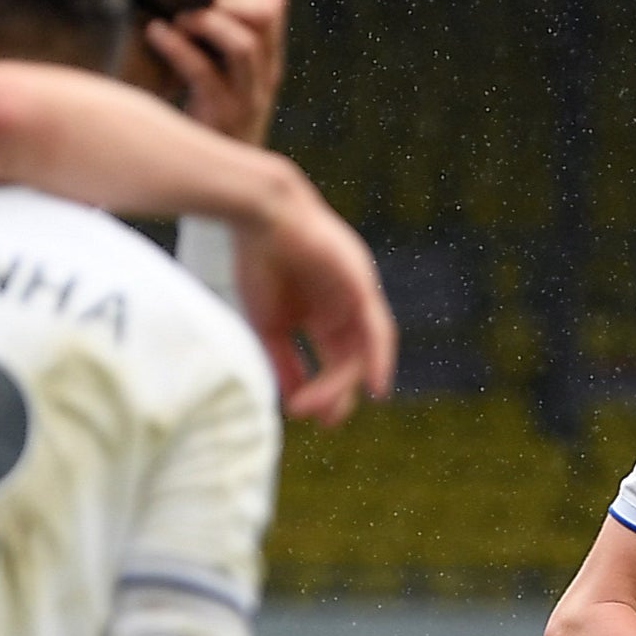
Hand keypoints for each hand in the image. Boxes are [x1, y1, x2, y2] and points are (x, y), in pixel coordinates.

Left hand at [147, 0, 288, 150]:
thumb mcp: (222, 78)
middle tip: (194, 0)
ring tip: (179, 20)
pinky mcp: (222, 114)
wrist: (219, 185)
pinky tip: (156, 34)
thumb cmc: (210, 122)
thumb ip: (215, 43)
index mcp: (266, 61)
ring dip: (206, 23)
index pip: (273, 5)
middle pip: (265, 17)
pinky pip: (203, 72)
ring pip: (242, 45)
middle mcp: (263, 76)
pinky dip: (176, 46)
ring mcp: (247, 97)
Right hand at [230, 172, 395, 426]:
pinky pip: (377, 330)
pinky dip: (378, 359)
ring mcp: (356, 296)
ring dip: (347, 382)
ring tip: (333, 412)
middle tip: (323, 421)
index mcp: (323, 313)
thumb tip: (292, 399)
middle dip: (336, 393)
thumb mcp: (269, 323)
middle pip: (348, 359)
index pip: (332, 359)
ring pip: (360, 350)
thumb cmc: (257, 261)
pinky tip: (374, 386)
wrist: (258, 215)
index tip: (308, 415)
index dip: (323, 390)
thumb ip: (284, 360)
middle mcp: (344, 307)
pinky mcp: (362, 286)